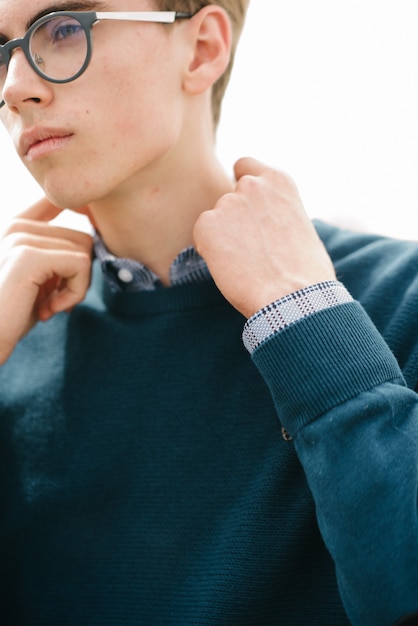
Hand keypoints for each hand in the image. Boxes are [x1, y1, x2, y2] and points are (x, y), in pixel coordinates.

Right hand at [0, 198, 92, 364]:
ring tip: (47, 305)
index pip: (56, 202)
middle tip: (53, 300)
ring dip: (75, 288)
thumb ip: (56, 257)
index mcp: (15, 228)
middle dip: (77, 276)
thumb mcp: (39, 280)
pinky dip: (74, 293)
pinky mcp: (28, 256)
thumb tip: (92, 238)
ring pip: (84, 251)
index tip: (84, 238)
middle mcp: (15, 226)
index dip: (82, 211)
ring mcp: (19, 238)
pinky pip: (80, 265)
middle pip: (81, 237)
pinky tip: (48, 309)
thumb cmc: (12, 316)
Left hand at [193, 157, 335, 317]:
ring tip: (246, 264)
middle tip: (250, 250)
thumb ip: (278, 213)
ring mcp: (227, 203)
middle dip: (234, 220)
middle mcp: (251, 185)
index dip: (241, 187)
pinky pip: (202, 237)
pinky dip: (210, 252)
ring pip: (215, 221)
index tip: (246, 207)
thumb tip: (269, 223)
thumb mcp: (301, 227)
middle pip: (228, 199)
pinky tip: (231, 268)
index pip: (244, 167)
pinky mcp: (207, 225)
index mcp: (279, 181)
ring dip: (223, 238)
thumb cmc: (306, 272)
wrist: (294, 296)